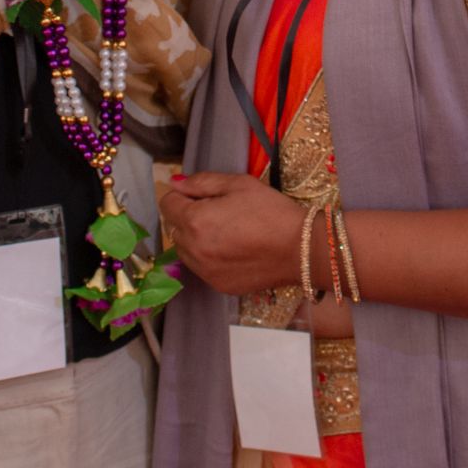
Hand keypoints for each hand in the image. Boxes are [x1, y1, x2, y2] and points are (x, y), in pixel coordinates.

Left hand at [160, 172, 304, 295]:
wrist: (300, 250)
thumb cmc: (271, 211)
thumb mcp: (238, 184)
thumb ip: (202, 182)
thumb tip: (174, 183)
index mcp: (195, 220)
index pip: (167, 203)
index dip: (183, 195)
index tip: (202, 195)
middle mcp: (193, 249)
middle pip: (173, 228)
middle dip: (187, 216)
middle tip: (218, 212)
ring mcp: (204, 271)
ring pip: (184, 250)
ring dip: (195, 239)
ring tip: (226, 232)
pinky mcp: (217, 285)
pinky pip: (201, 268)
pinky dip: (209, 258)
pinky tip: (232, 250)